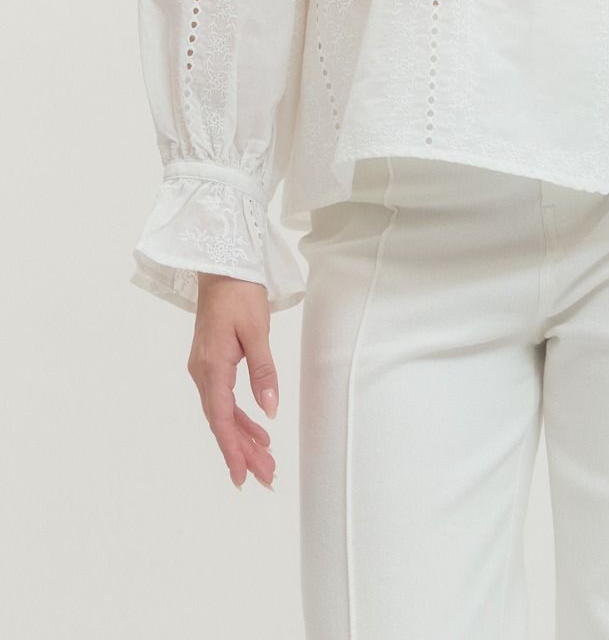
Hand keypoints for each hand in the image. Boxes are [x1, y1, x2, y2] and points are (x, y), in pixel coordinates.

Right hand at [187, 273, 279, 490]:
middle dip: (243, 452)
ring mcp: (205, 369)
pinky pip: (225, 400)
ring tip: (266, 461)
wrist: (221, 267)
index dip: (232, 449)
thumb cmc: (240, 294)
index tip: (243, 476)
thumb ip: (264, 372)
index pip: (222, 418)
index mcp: (212, 366)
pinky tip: (258, 431)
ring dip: (243, 438)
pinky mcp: (212, 364)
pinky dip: (241, 418)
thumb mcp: (257, 331)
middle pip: (222, 422)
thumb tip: (270, 411)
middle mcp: (203, 373)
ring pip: (223, 413)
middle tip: (266, 478)